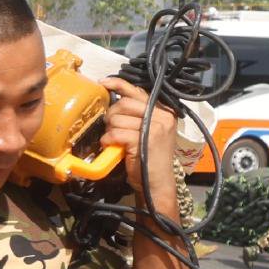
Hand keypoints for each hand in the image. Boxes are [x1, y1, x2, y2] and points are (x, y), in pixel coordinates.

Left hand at [100, 78, 176, 217]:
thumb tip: (116, 103)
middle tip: (110, 127)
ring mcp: (155, 127)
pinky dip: (109, 140)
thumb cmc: (149, 160)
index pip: (139, 91)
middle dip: (112, 114)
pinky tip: (111, 146)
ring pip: (119, 118)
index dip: (119, 84)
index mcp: (164, 111)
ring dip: (110, 130)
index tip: (103, 83)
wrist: (157, 185)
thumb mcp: (148, 133)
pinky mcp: (144, 139)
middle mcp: (163, 116)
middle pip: (126, 103)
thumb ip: (138, 116)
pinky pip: (117, 132)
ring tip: (113, 140)